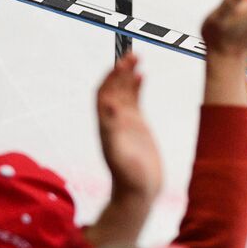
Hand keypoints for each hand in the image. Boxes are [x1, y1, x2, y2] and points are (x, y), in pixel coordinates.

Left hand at [90, 54, 161, 247]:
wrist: (139, 193)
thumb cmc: (130, 180)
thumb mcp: (120, 155)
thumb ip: (113, 131)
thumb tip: (107, 104)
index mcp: (107, 126)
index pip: (103, 95)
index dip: (109, 78)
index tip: (120, 64)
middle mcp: (113, 121)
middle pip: (113, 89)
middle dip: (119, 71)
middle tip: (131, 54)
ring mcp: (125, 122)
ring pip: (124, 91)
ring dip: (127, 74)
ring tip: (136, 57)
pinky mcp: (137, 125)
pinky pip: (135, 100)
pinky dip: (137, 86)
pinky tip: (143, 75)